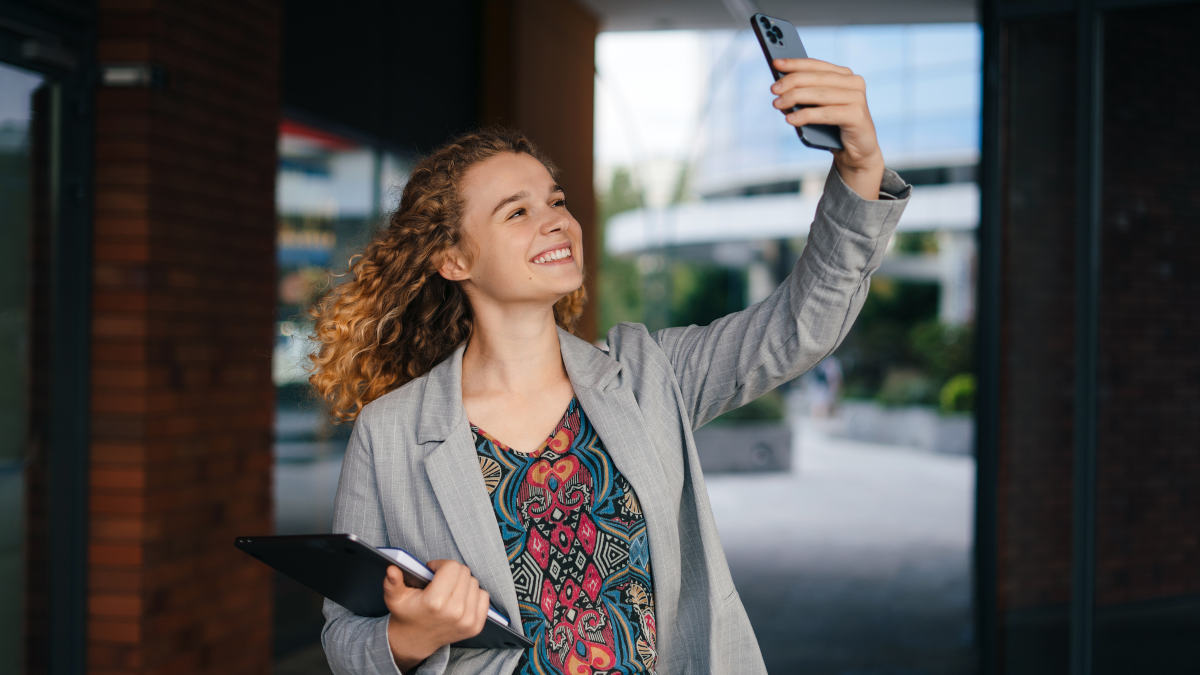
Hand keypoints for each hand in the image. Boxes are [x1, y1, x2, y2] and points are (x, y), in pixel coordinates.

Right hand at [384, 559, 490, 669]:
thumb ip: (392, 582)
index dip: (440, 564)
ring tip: (448, 590)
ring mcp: (467, 621)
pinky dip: (473, 594)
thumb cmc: (407, 613)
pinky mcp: (476, 626)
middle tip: (440, 580)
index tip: (432, 571)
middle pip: (464, 572)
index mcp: (435, 602)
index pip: (452, 567)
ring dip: (462, 582)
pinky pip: (484, 596)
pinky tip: (459, 598)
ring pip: (474, 582)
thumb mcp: (395, 597)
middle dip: (451, 572)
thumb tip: (392, 569)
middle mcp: (454, 612)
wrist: (415, 640)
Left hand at [771, 57, 884, 199]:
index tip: (775, 62)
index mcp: (844, 75)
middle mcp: (854, 82)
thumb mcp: (816, 108)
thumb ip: (804, 95)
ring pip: (820, 94)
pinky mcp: (857, 115)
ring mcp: (858, 98)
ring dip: (795, 98)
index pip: (816, 65)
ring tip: (777, 104)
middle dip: (792, 82)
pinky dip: (806, 116)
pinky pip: (826, 113)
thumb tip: (780, 89)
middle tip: (773, 89)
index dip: (795, 63)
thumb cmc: (833, 128)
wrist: (855, 153)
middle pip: (816, 78)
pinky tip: (791, 120)